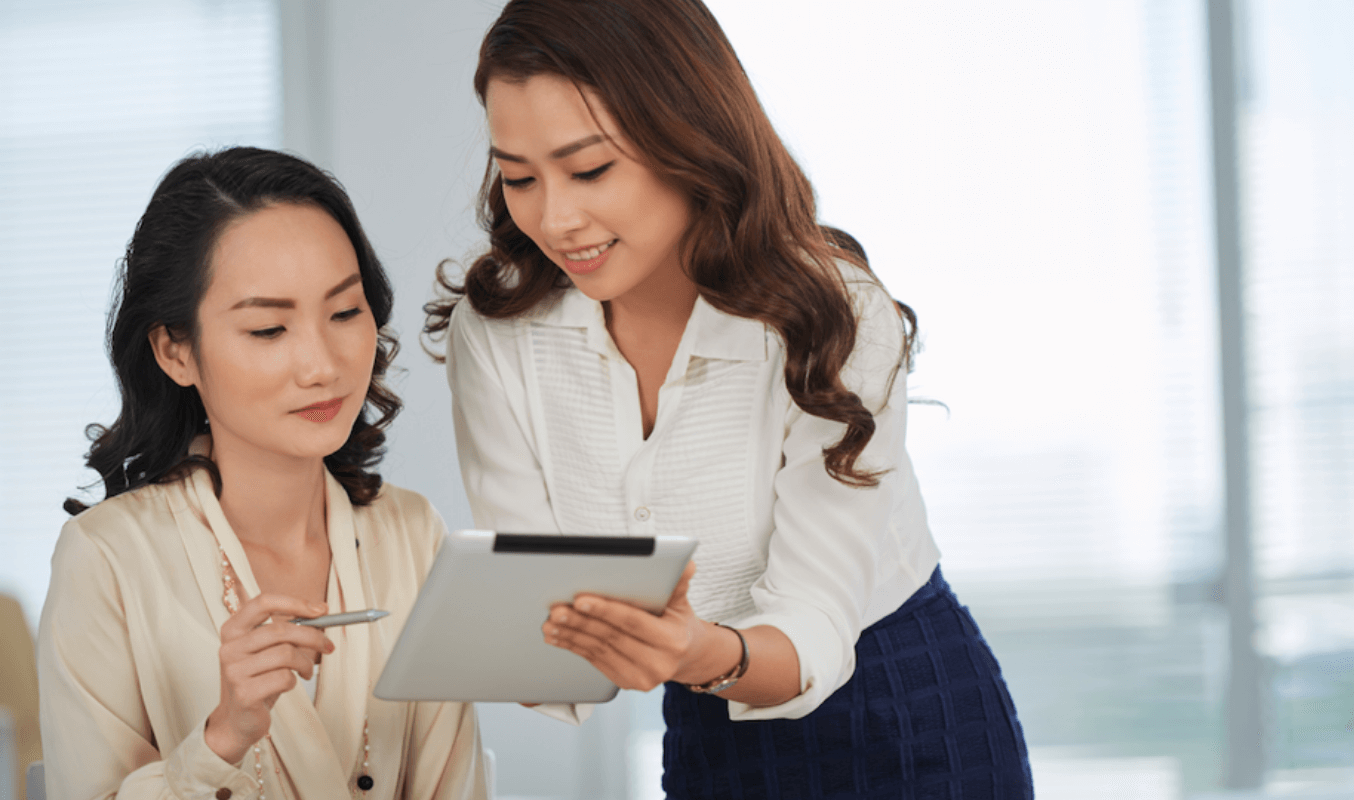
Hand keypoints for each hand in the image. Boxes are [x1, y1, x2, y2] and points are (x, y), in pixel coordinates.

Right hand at [204, 594, 334, 764]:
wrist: (238, 720)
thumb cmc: (258, 680)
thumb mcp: (267, 650)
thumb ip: (286, 630)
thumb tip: (322, 612)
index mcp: (232, 630)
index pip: (263, 602)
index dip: (295, 603)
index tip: (321, 610)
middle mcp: (229, 648)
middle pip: (281, 630)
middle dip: (312, 637)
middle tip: (328, 645)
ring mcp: (234, 671)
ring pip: (286, 654)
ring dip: (305, 663)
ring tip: (306, 671)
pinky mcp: (244, 693)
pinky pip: (284, 678)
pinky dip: (294, 681)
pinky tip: (288, 685)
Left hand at [542, 562, 738, 690]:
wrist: (686, 656)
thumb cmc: (678, 624)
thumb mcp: (681, 603)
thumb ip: (677, 584)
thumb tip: (685, 563)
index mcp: (671, 640)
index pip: (632, 622)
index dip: (605, 610)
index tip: (580, 599)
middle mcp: (657, 663)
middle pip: (610, 637)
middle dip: (580, 622)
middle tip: (557, 609)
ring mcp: (641, 677)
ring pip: (598, 650)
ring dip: (571, 636)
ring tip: (551, 622)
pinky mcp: (625, 682)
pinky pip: (595, 661)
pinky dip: (574, 647)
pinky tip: (558, 636)